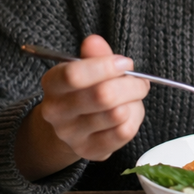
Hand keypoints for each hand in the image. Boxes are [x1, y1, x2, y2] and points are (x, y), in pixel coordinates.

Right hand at [16, 35, 148, 180]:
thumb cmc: (87, 89)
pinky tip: (128, 115)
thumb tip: (94, 42)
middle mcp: (55, 111)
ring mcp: (71, 134)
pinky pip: (123, 133)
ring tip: (131, 99)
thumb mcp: (90, 67)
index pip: (74, 75)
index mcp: (52, 83)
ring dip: (134, 103)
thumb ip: (95, 54)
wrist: (75, 125)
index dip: (105, 67)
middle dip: (130, 86)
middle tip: (140, 82)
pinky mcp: (89, 151)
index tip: (125, 63)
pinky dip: (134, 120)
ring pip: (117, 114)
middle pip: (102, 96)